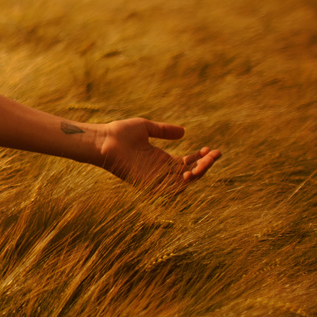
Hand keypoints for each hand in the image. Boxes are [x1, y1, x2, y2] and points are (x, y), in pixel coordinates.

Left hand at [96, 119, 220, 194]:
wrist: (102, 140)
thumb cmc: (120, 133)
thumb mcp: (147, 128)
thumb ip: (164, 131)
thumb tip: (184, 132)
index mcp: (161, 160)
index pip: (187, 163)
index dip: (201, 158)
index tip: (211, 149)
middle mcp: (160, 171)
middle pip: (189, 173)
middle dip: (205, 165)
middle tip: (215, 154)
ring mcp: (154, 178)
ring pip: (182, 182)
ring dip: (197, 174)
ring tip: (205, 162)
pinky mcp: (146, 183)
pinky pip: (167, 189)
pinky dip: (180, 184)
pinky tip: (189, 172)